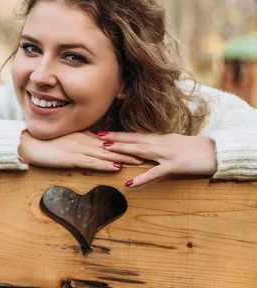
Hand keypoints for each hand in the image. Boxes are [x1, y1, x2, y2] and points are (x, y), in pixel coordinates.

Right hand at [18, 130, 143, 171]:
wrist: (29, 144)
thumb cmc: (47, 143)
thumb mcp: (68, 140)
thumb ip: (82, 141)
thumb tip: (97, 145)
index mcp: (83, 135)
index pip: (109, 140)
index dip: (125, 143)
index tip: (140, 145)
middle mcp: (83, 140)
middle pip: (111, 146)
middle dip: (130, 150)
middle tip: (146, 153)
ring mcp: (78, 149)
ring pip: (105, 154)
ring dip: (122, 158)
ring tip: (138, 161)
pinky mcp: (71, 158)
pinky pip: (91, 162)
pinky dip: (104, 165)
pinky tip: (116, 168)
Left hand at [97, 131, 216, 186]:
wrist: (218, 152)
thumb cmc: (197, 149)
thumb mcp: (176, 144)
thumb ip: (161, 145)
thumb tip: (148, 146)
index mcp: (161, 139)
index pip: (136, 135)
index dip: (120, 133)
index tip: (104, 132)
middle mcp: (161, 143)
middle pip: (134, 139)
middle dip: (115, 138)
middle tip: (97, 136)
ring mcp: (167, 154)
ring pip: (140, 151)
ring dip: (122, 150)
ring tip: (105, 150)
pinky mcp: (175, 166)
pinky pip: (155, 173)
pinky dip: (142, 178)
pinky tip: (130, 183)